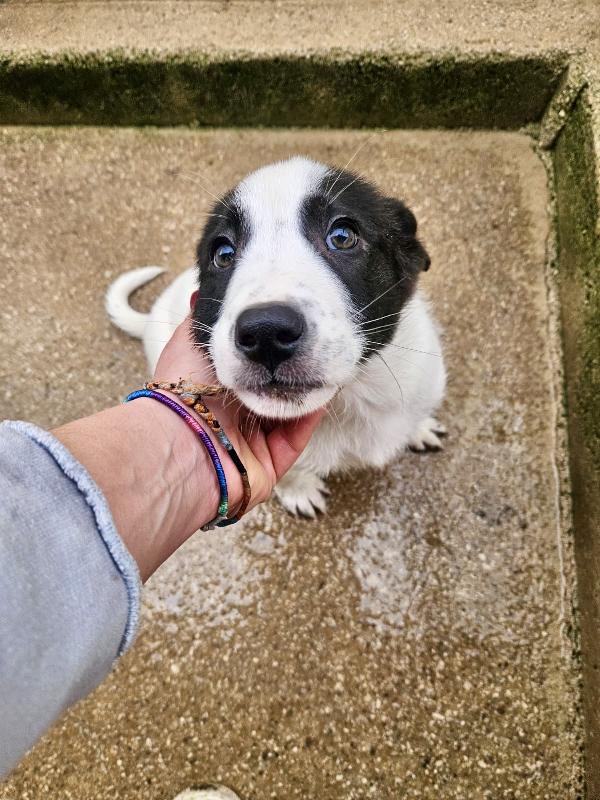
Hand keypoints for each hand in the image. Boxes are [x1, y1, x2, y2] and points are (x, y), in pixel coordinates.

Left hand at [154, 318, 324, 513]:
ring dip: (305, 391)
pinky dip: (310, 415)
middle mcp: (231, 420)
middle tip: (312, 345)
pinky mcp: (269, 466)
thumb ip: (203, 319)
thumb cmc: (180, 390)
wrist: (183, 441)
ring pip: (288, 416)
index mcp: (212, 392)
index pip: (247, 371)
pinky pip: (296, 439)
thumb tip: (202, 295)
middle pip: (270, 393)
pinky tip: (323, 389)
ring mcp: (251, 445)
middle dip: (290, 371)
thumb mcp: (188, 341)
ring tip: (324, 362)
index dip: (266, 353)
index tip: (287, 331)